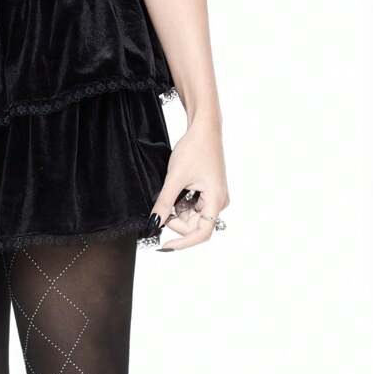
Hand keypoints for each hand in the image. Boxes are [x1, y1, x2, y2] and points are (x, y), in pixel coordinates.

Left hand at [150, 117, 228, 251]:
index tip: (165, 245)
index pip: (201, 233)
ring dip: (177, 211)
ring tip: (172, 190)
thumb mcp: (174, 178)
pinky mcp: (208, 194)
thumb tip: (154, 223)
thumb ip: (164, 203)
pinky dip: (180, 204)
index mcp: (216, 200)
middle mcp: (218, 202)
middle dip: (176, 220)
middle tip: (162, 205)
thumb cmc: (194, 148)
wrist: (203, 128)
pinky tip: (178, 190)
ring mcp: (214, 198)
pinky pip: (192, 208)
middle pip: (194, 226)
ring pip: (191, 218)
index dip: (183, 242)